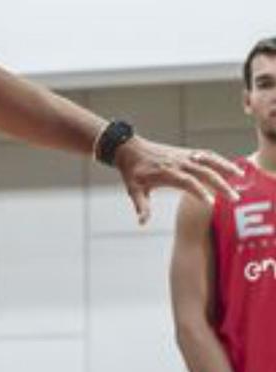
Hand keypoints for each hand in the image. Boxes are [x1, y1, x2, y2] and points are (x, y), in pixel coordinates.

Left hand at [113, 137, 238, 225]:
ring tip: (241, 177)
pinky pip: (207, 155)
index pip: (187, 182)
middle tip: (234, 199)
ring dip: (226, 168)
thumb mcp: (134, 189)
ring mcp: (184, 156)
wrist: (130, 149)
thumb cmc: (133, 171)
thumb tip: (142, 222)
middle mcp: (179, 162)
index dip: (200, 192)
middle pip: (204, 172)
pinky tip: (232, 168)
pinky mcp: (187, 152)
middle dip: (221, 185)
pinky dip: (220, 160)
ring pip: (210, 160)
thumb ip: (141, 205)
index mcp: (167, 172)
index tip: (211, 204)